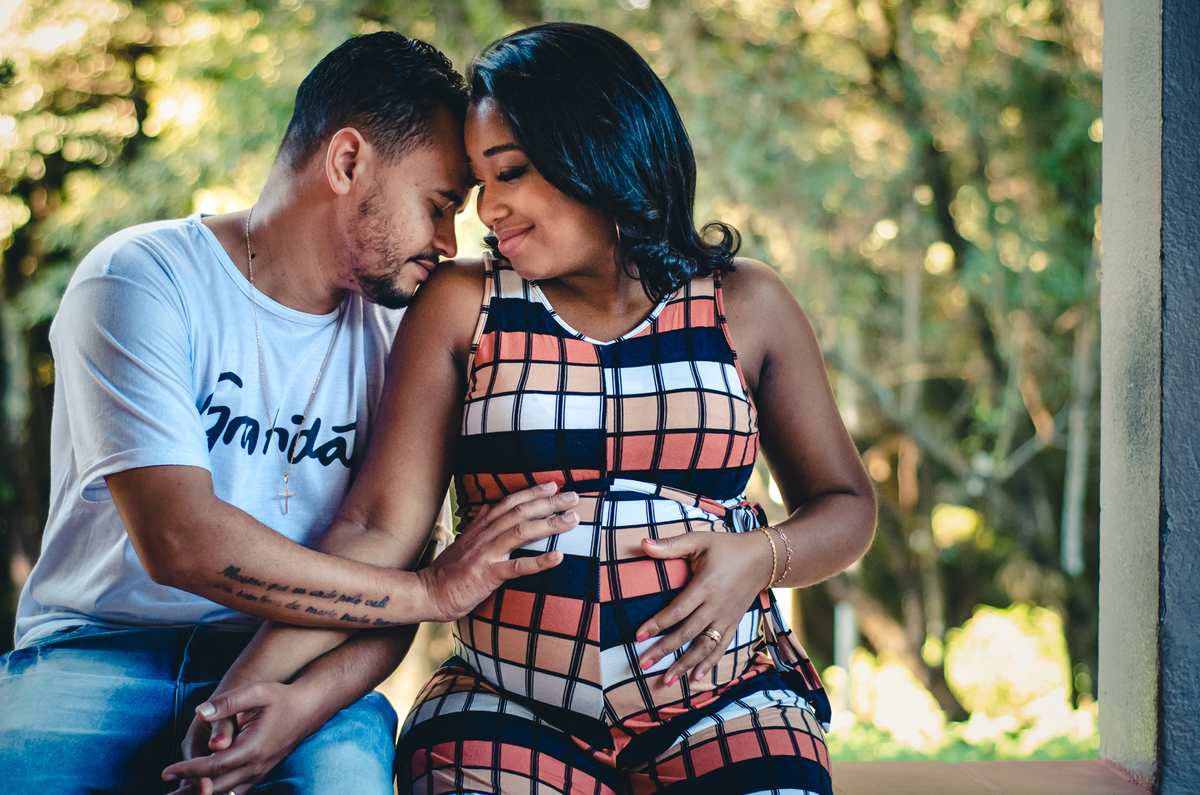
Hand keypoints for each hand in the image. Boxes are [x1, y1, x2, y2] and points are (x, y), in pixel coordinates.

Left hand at [163, 682, 318, 794]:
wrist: (308, 708)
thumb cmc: (281, 698)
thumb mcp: (256, 692)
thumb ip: (227, 701)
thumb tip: (200, 712)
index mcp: (252, 748)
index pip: (213, 766)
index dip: (187, 770)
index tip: (166, 772)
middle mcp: (256, 766)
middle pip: (216, 787)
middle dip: (189, 790)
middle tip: (166, 793)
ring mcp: (259, 772)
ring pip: (226, 793)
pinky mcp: (261, 773)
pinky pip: (237, 791)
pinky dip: (219, 794)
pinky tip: (205, 791)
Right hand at [418, 482, 578, 621]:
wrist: (427, 593)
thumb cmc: (447, 571)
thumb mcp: (462, 542)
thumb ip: (478, 524)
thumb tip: (488, 506)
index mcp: (481, 528)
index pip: (509, 503)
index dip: (532, 492)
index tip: (554, 485)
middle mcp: (485, 536)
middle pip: (521, 512)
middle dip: (549, 503)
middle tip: (574, 498)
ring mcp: (487, 554)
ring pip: (522, 532)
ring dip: (550, 524)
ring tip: (572, 520)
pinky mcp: (488, 575)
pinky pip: (517, 567)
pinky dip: (540, 561)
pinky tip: (559, 557)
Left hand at [635, 530, 774, 684]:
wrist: (762, 559)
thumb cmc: (726, 547)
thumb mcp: (699, 541)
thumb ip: (671, 545)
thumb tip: (643, 544)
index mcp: (706, 586)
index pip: (678, 610)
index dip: (658, 624)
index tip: (638, 636)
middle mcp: (716, 606)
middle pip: (687, 633)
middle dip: (664, 650)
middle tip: (643, 663)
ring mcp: (726, 618)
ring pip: (704, 646)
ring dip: (685, 664)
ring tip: (666, 680)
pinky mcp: (734, 624)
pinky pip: (721, 647)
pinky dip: (709, 663)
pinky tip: (696, 677)